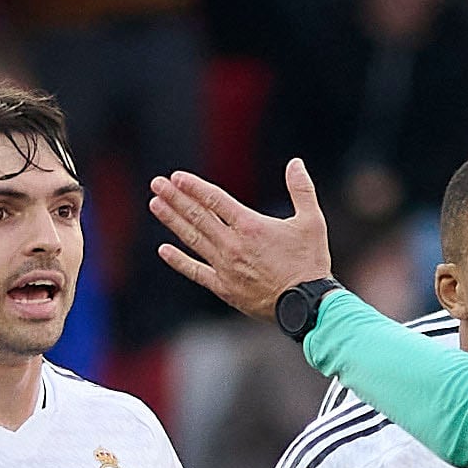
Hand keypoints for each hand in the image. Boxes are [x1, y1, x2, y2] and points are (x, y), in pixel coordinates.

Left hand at [149, 157, 337, 318]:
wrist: (306, 304)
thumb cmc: (310, 262)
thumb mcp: (312, 221)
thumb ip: (302, 189)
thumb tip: (296, 163)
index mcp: (251, 226)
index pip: (215, 200)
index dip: (194, 187)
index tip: (176, 176)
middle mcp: (232, 245)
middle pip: (198, 216)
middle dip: (175, 198)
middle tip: (156, 184)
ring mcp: (225, 267)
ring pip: (193, 239)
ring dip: (172, 221)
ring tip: (155, 204)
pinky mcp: (224, 287)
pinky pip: (196, 272)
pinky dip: (179, 261)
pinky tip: (163, 250)